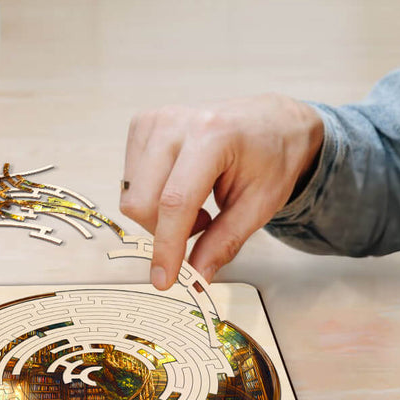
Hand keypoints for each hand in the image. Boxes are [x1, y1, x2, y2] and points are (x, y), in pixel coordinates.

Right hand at [121, 95, 324, 287]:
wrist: (268, 121)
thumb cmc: (270, 157)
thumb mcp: (260, 204)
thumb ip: (225, 241)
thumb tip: (195, 276)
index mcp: (212, 136)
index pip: (175, 201)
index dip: (167, 246)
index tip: (164, 280)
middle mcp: (175, 122)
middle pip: (143, 201)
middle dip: (166, 231)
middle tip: (204, 224)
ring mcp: (154, 120)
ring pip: (131, 194)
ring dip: (159, 214)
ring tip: (196, 202)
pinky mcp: (142, 124)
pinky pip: (130, 180)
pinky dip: (152, 196)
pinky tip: (180, 186)